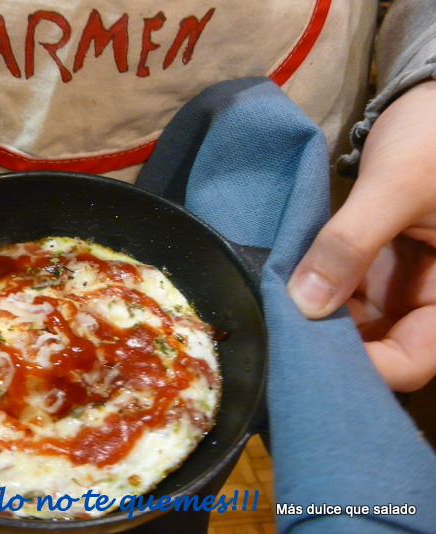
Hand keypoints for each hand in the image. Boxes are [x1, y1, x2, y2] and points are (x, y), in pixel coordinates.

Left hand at [288, 80, 435, 391]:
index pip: (414, 360)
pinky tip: (282, 290)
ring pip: (358, 325)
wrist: (432, 101)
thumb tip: (303, 304)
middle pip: (381, 349)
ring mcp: (405, 285)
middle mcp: (432, 298)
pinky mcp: (379, 268)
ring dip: (317, 321)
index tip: (306, 354)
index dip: (365, 368)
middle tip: (277, 339)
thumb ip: (351, 243)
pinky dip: (317, 293)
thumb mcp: (396, 186)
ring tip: (271, 316)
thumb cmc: (434, 137)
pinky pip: (346, 294)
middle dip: (331, 346)